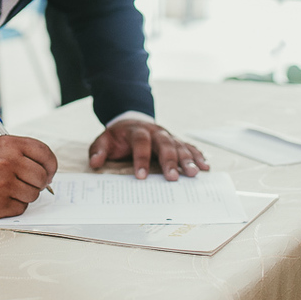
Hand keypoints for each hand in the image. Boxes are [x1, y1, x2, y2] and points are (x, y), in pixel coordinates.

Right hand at [0, 135, 56, 218]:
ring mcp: (4, 185)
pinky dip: (14, 205)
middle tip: (31, 183)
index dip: (51, 165)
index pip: (45, 154)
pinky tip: (0, 198)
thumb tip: (46, 166)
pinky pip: (21, 208)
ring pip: (34, 194)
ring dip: (25, 194)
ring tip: (9, 189)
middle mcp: (9, 163)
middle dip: (41, 183)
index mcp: (10, 145)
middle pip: (42, 177)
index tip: (50, 171)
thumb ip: (20, 152)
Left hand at [89, 119, 209, 180]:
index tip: (141, 177)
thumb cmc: (118, 137)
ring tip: (194, 174)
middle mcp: (155, 132)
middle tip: (173, 178)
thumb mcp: (105, 140)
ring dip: (188, 159)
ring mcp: (167, 136)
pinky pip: (189, 147)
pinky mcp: (176, 141)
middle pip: (165, 144)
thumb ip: (99, 149)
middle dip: (170, 161)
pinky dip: (198, 156)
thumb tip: (95, 162)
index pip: (140, 142)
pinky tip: (205, 167)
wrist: (131, 121)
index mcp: (137, 130)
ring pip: (179, 146)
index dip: (141, 159)